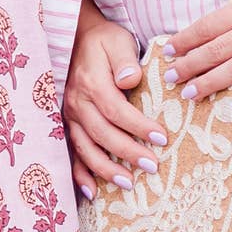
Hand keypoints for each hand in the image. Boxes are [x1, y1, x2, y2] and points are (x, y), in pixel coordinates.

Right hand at [66, 12, 157, 189]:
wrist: (77, 39)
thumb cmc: (104, 41)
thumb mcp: (116, 41)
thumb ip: (124, 59)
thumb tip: (130, 79)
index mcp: (91, 83)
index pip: (116, 110)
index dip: (138, 127)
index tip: (162, 138)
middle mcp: (77, 102)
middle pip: (102, 133)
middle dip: (127, 153)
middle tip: (152, 166)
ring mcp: (70, 116)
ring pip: (85, 148)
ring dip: (105, 169)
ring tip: (128, 184)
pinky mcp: (69, 124)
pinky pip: (71, 152)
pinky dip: (79, 174)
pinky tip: (92, 191)